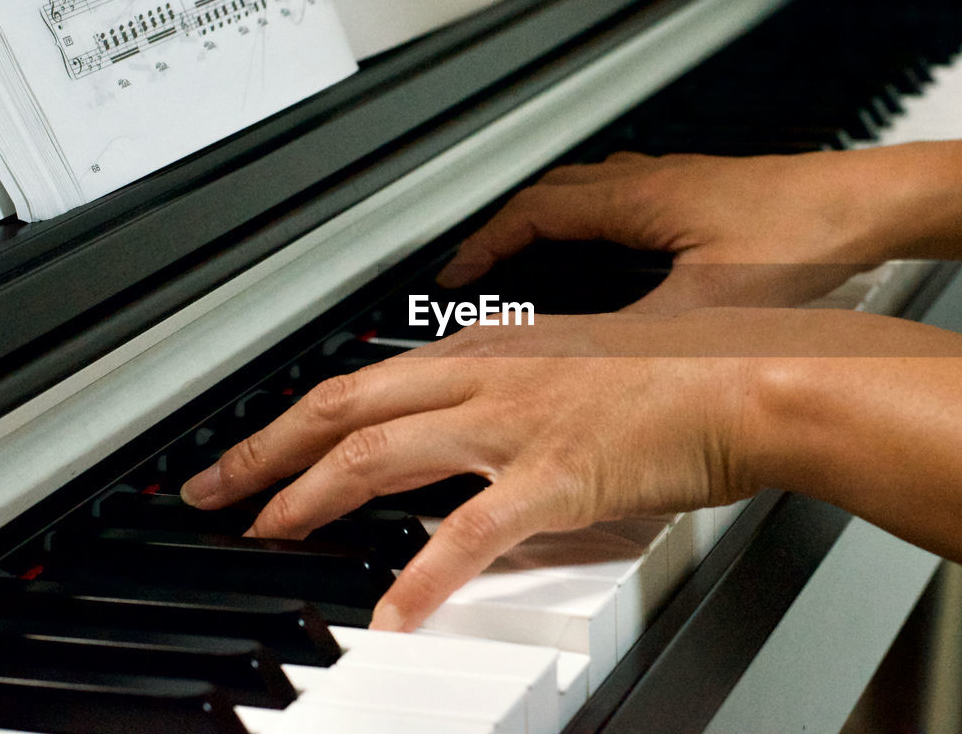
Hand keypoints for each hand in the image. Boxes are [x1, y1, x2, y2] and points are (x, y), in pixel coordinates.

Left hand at [177, 308, 880, 631]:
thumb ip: (518, 389)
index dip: (300, 413)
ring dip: (310, 495)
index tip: (259, 443)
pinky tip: (393, 612)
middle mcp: (490, 378)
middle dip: (266, 448)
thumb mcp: (579, 363)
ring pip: (380, 452)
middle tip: (213, 487)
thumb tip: (474, 421)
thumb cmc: (679, 371)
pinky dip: (422, 575)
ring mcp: (516, 424)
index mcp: (495, 349)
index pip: (370, 378)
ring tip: (265, 532)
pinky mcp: (555, 478)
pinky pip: (468, 532)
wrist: (747, 378)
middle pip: (346, 405)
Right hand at [435, 149, 912, 310]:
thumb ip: (641, 333)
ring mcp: (677, 182)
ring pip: (587, 191)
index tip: (454, 273)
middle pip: (550, 194)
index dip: (484, 244)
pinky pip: (622, 198)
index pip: (534, 211)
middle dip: (505, 231)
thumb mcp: (712, 304)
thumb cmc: (807, 237)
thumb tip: (585, 366)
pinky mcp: (704, 194)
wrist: (873, 205)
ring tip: (527, 261)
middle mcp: (651, 179)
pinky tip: (612, 259)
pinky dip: (592, 224)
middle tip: (477, 268)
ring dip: (548, 222)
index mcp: (639, 198)